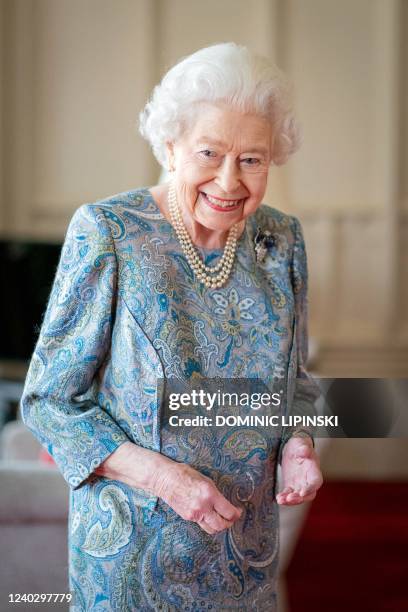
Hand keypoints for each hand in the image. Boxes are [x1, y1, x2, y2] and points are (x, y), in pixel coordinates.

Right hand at [94, 442, 241, 534]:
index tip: (238, 511)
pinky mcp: (188, 517)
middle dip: (230, 523)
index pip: (228, 511)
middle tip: (233, 517)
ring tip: (222, 519)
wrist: (165, 479)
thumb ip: (215, 493)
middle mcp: (203, 506)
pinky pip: (202, 524)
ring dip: (219, 526)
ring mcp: (194, 514)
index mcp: (209, 493)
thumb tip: (225, 503)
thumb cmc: (184, 474)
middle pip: (222, 525)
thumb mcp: (205, 479)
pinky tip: (209, 515)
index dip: (236, 514)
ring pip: (212, 529)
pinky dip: (208, 522)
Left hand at [276, 436, 322, 505]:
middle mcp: (309, 480)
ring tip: (281, 500)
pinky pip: (288, 494)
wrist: (292, 449)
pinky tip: (278, 499)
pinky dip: (284, 498)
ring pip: (298, 497)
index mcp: (314, 470)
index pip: (316, 482)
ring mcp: (300, 484)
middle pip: (308, 494)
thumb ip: (303, 448)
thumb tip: (305, 451)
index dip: (310, 488)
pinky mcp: (291, 486)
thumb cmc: (299, 445)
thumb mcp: (301, 444)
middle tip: (290, 499)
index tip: (302, 493)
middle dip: (299, 498)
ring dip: (290, 501)